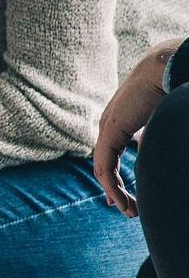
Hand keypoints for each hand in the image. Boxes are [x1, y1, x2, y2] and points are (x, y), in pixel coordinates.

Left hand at [94, 39, 177, 215]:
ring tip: (129, 210)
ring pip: (105, 170)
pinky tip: (118, 200)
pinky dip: (112, 186)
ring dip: (115, 192)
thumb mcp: (162, 119)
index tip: (126, 196)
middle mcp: (111, 126)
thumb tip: (164, 148)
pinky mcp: (110, 133)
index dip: (119, 178)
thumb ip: (155, 136)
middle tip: (128, 209)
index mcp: (123, 122)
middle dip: (116, 190)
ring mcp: (108, 129)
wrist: (165, 67)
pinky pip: (105, 167)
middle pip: (107, 165)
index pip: (114, 155)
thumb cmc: (172, 87)